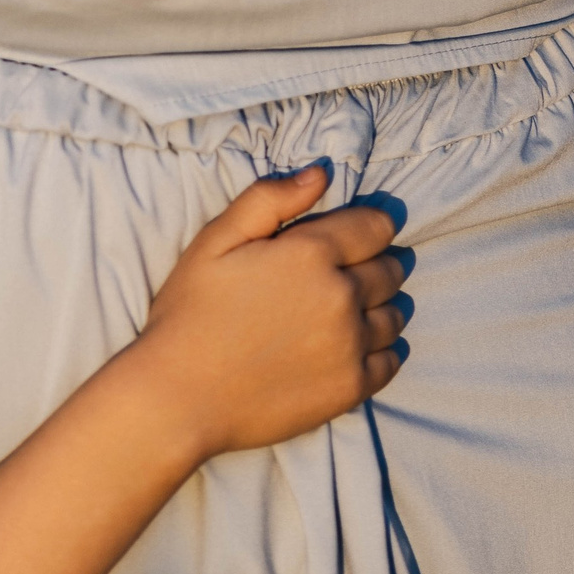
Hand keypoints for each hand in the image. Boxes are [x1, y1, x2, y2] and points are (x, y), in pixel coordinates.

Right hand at [121, 165, 404, 459]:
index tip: (353, 235)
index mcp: (311, 254)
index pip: (375, 226)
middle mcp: (342, 297)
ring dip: (382, 305)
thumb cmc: (189, 316)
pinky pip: (391, 359)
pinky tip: (353, 346)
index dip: (367, 225)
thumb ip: (268, 200)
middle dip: (377, 262)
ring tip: (350, 310)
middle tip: (349, 271)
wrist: (178, 399)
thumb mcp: (213, 243)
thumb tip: (321, 174)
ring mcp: (351, 346)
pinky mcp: (352, 387)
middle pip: (391, 268)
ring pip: (395, 313)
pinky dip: (382, 348)